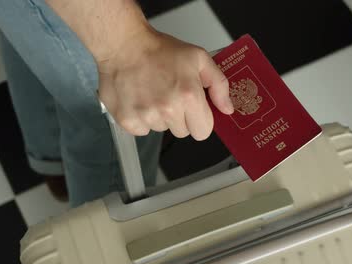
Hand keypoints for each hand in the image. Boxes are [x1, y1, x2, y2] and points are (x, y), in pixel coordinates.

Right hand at [97, 27, 233, 140]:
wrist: (124, 44)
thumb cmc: (160, 50)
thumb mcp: (199, 59)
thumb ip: (219, 84)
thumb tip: (227, 108)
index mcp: (189, 96)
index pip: (203, 131)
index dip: (200, 120)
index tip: (193, 109)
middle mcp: (168, 109)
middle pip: (183, 132)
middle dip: (180, 117)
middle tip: (171, 95)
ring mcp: (146, 116)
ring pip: (162, 130)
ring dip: (160, 117)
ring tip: (153, 93)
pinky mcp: (127, 120)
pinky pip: (142, 131)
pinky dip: (141, 119)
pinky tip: (140, 100)